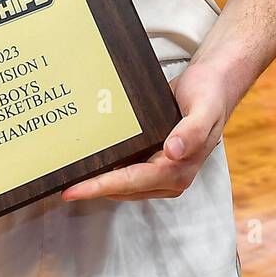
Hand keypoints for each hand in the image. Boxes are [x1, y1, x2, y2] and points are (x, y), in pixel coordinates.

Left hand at [61, 60, 229, 201]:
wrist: (213, 85)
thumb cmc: (209, 95)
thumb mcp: (204, 109)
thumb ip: (191, 131)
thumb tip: (172, 152)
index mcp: (180, 169)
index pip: (133, 182)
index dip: (102, 187)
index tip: (75, 191)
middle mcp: (171, 176)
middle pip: (124, 188)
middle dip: (94, 188)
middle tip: (62, 187)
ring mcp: (162, 170)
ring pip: (124, 184)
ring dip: (99, 182)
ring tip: (70, 178)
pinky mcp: (155, 160)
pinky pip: (128, 171)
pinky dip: (109, 170)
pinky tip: (91, 162)